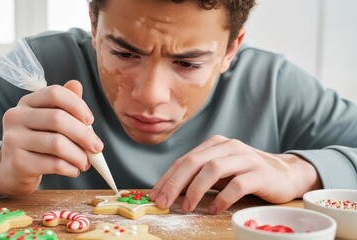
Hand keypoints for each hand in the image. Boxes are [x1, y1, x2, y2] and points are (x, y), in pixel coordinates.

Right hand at [0, 80, 103, 195]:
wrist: (13, 169)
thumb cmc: (38, 141)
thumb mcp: (49, 120)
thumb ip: (65, 104)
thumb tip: (77, 85)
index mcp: (27, 102)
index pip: (55, 93)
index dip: (77, 105)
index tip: (90, 120)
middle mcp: (16, 117)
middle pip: (58, 119)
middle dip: (84, 134)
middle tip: (97, 147)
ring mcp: (14, 139)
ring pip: (57, 144)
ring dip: (79, 155)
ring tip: (86, 162)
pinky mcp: (18, 162)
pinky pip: (53, 164)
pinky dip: (70, 168)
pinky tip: (74, 170)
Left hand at [149, 135, 320, 213]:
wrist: (285, 174)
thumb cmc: (245, 174)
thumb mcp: (220, 172)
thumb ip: (198, 176)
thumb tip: (170, 191)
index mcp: (215, 144)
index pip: (185, 160)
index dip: (168, 177)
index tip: (155, 194)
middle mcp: (229, 146)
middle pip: (195, 162)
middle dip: (175, 183)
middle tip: (163, 201)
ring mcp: (245, 158)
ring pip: (214, 168)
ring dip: (196, 189)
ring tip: (186, 206)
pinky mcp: (260, 173)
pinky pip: (238, 184)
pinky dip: (222, 198)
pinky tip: (213, 209)